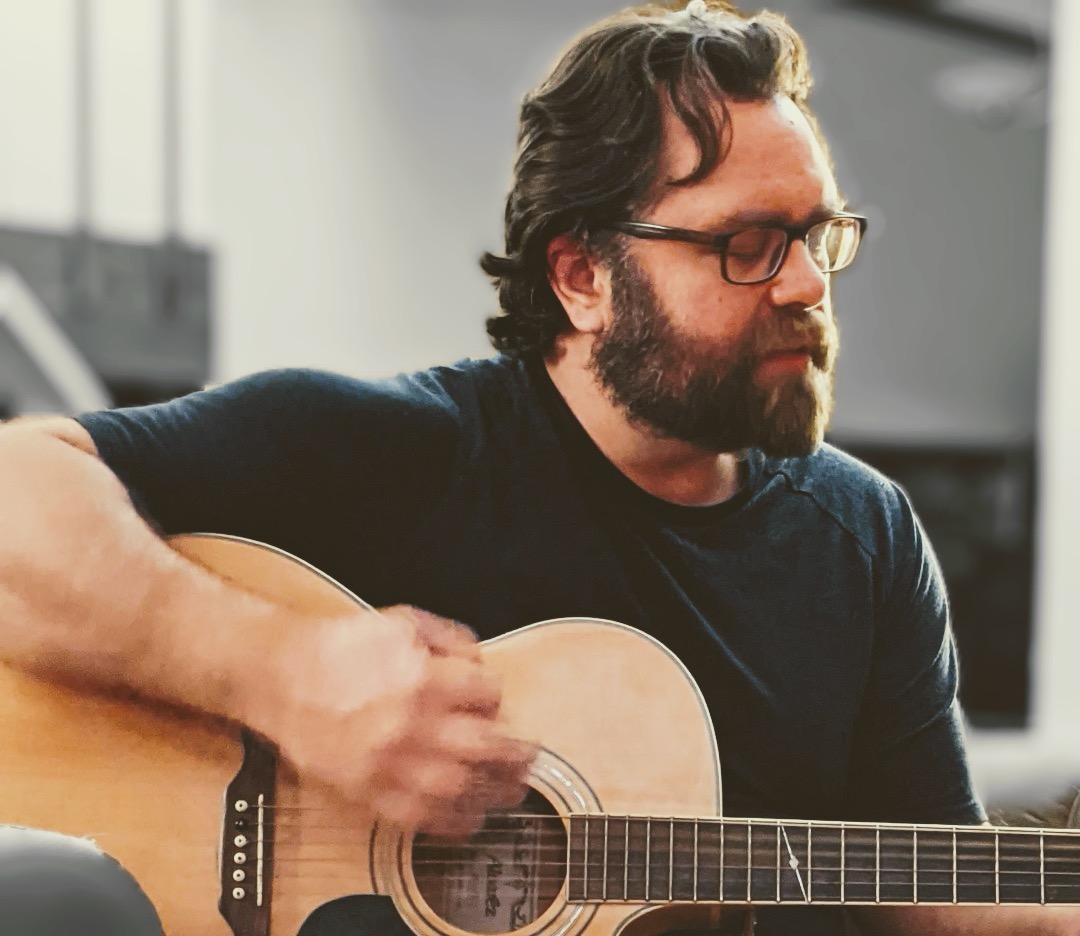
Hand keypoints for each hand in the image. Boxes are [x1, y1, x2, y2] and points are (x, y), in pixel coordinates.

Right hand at [249, 605, 533, 836]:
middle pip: (485, 748)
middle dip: (515, 755)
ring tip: (511, 791)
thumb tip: (479, 660)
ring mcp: (390, 763)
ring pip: (459, 789)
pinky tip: (470, 818)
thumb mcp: (402, 622)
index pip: (487, 695)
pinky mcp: (368, 791)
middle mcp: (412, 725)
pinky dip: (450, 823)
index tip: (490, 702)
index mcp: (424, 679)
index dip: (494, 697)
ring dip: (493, 793)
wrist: (283, 677)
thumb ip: (449, 637)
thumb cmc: (341, 647)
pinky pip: (418, 818)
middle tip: (528, 758)